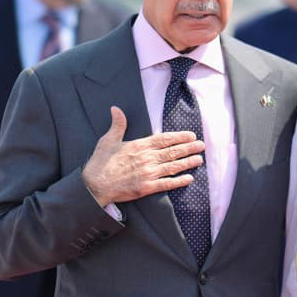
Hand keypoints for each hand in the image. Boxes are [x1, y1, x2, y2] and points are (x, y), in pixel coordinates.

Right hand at [82, 106, 204, 206]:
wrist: (94, 186)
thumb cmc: (100, 163)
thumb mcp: (108, 140)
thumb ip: (117, 125)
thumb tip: (116, 108)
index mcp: (139, 146)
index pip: (164, 139)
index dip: (179, 137)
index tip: (191, 135)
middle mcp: (147, 159)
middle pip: (172, 152)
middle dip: (189, 148)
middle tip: (202, 146)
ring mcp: (148, 174)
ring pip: (173, 166)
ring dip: (187, 163)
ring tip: (199, 159)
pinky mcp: (146, 188)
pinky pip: (167, 184)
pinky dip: (179, 181)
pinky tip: (189, 178)